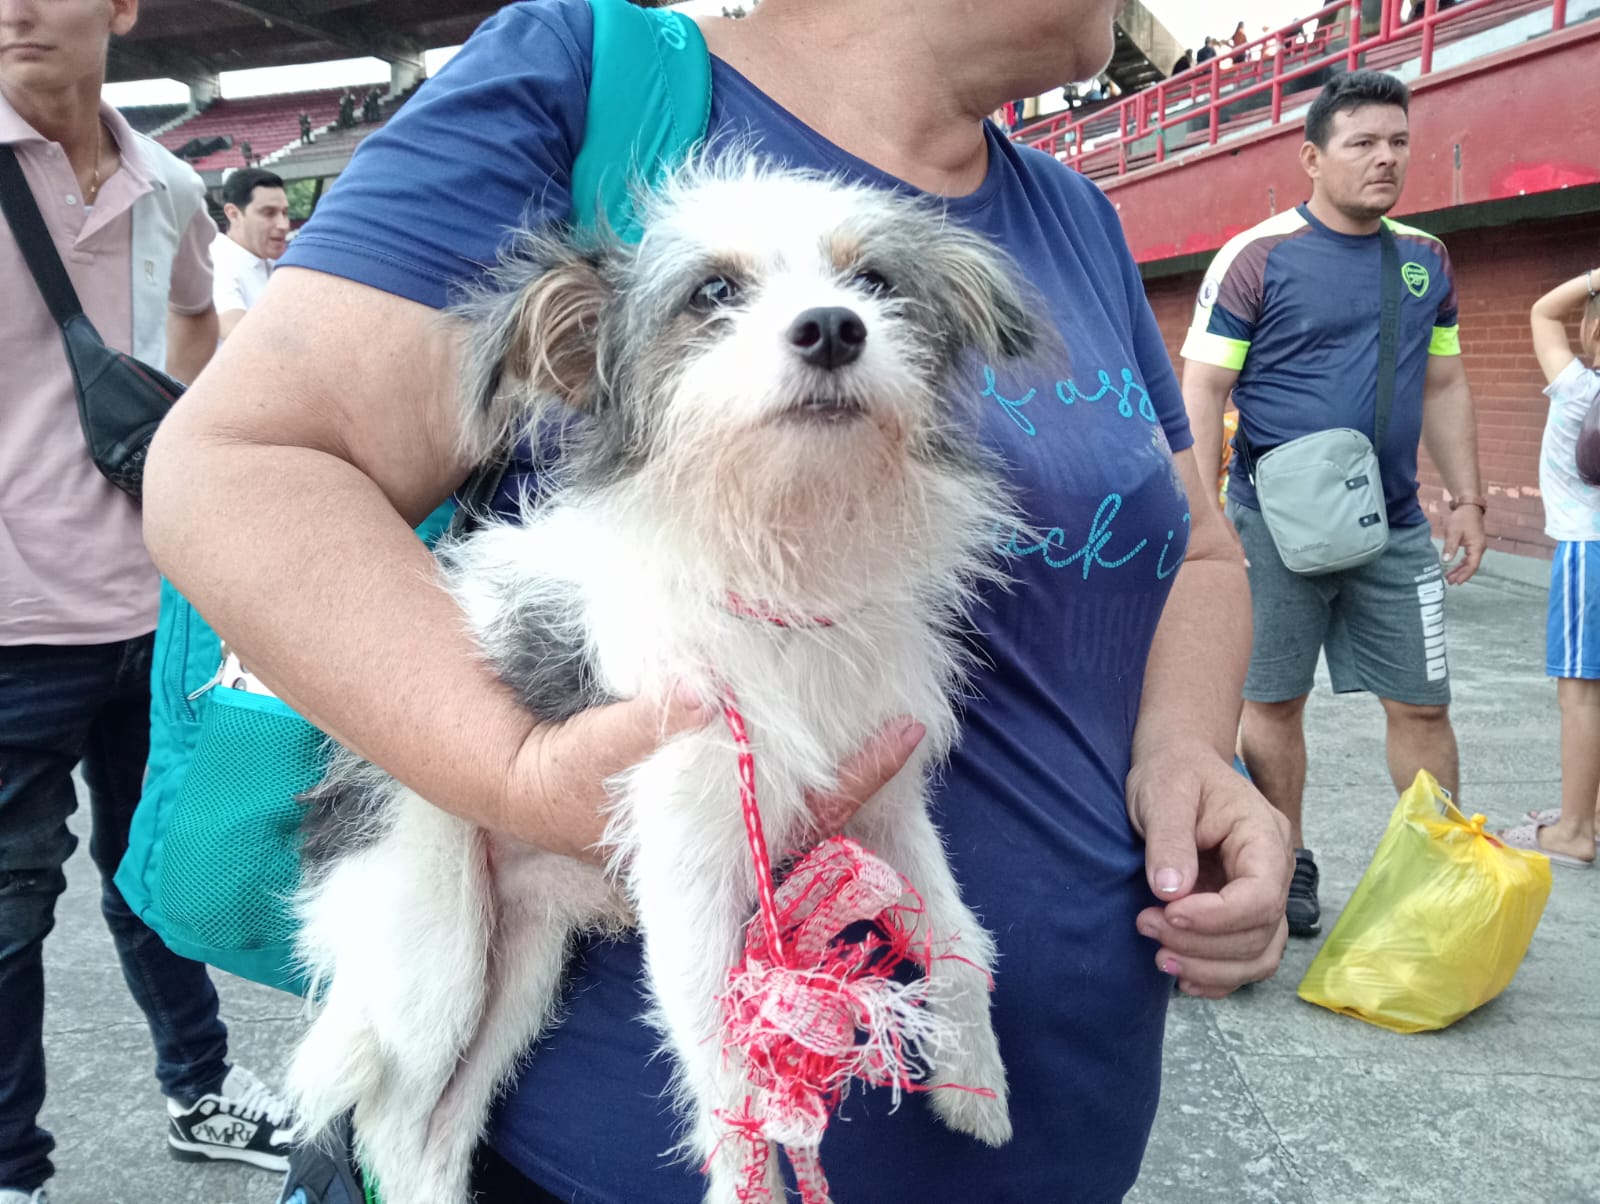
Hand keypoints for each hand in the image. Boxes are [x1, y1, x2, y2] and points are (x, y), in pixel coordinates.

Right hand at [502, 686, 924, 859]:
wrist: (513, 779)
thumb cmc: (555, 768)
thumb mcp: (592, 744)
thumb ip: (648, 721)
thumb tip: (707, 691)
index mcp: (711, 850)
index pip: (805, 817)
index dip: (859, 778)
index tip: (903, 733)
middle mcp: (727, 848)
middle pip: (817, 818)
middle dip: (864, 778)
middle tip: (910, 725)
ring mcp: (723, 827)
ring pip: (802, 805)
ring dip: (842, 771)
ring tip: (889, 722)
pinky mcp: (715, 801)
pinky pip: (777, 786)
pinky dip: (806, 761)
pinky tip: (832, 723)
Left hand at [1126, 745, 1291, 998]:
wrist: (1177, 765)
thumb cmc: (1173, 771)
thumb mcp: (1163, 793)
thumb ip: (1169, 839)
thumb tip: (1170, 891)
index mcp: (1263, 836)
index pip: (1261, 896)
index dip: (1216, 918)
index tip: (1167, 911)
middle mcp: (1273, 870)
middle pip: (1261, 932)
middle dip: (1202, 943)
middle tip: (1146, 924)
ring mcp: (1261, 893)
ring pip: (1259, 954)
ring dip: (1210, 967)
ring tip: (1160, 957)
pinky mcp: (1242, 912)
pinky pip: (1246, 959)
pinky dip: (1218, 976)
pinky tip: (1183, 975)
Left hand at [1441, 504, 1485, 584]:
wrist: (1469, 507)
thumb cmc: (1462, 518)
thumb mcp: (1453, 532)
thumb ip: (1450, 547)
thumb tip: (1445, 561)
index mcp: (1477, 547)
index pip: (1472, 565)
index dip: (1465, 575)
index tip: (1457, 582)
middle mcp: (1479, 548)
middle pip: (1471, 566)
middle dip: (1461, 574)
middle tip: (1450, 582)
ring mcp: (1477, 546)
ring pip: (1469, 562)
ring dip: (1460, 570)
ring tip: (1449, 577)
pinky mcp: (1473, 544)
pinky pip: (1468, 557)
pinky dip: (1461, 563)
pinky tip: (1453, 567)